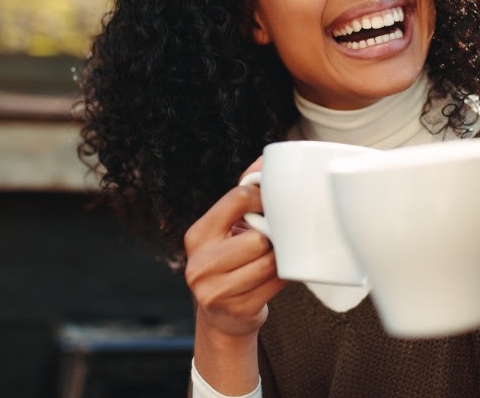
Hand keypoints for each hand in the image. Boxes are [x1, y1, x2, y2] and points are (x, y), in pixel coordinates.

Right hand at [184, 158, 286, 339]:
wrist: (224, 317)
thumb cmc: (231, 262)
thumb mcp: (229, 227)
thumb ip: (245, 193)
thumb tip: (266, 161)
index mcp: (197, 235)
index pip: (237, 199)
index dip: (262, 199)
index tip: (269, 207)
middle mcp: (199, 263)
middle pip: (258, 237)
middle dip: (271, 239)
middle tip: (272, 241)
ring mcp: (214, 291)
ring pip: (268, 262)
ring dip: (279, 260)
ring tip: (273, 260)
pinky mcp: (236, 311)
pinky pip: (275, 285)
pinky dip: (282, 279)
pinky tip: (275, 278)